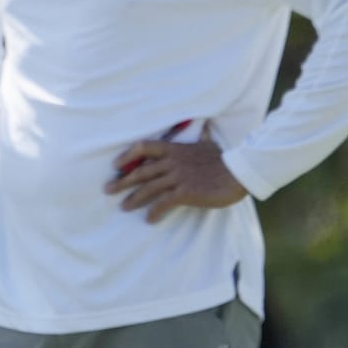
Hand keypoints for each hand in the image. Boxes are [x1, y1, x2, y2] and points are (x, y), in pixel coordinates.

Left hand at [105, 122, 246, 222]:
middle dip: (122, 181)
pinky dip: (155, 211)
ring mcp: (177, 177)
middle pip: (140, 171)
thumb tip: (203, 128)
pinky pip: (164, 203)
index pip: (143, 147)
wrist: (239, 171)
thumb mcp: (208, 143)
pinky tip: (149, 219)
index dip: (127, 156)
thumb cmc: (224, 158)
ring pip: (148, 188)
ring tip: (123, 207)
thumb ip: (199, 138)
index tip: (116, 165)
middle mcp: (171, 162)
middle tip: (107, 189)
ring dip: (134, 199)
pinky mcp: (185, 192)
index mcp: (174, 148)